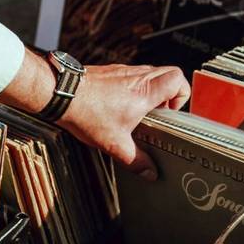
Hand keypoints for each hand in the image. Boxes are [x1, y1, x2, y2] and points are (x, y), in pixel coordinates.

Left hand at [57, 65, 189, 180]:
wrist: (61, 94)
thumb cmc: (86, 113)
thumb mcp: (115, 144)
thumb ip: (136, 160)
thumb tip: (149, 172)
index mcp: (145, 92)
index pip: (178, 79)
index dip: (181, 95)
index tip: (171, 113)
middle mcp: (137, 77)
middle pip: (168, 72)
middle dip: (170, 93)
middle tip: (160, 112)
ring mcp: (123, 71)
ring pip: (150, 73)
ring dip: (152, 90)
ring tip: (140, 112)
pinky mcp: (110, 71)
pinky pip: (132, 75)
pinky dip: (134, 87)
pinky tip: (120, 106)